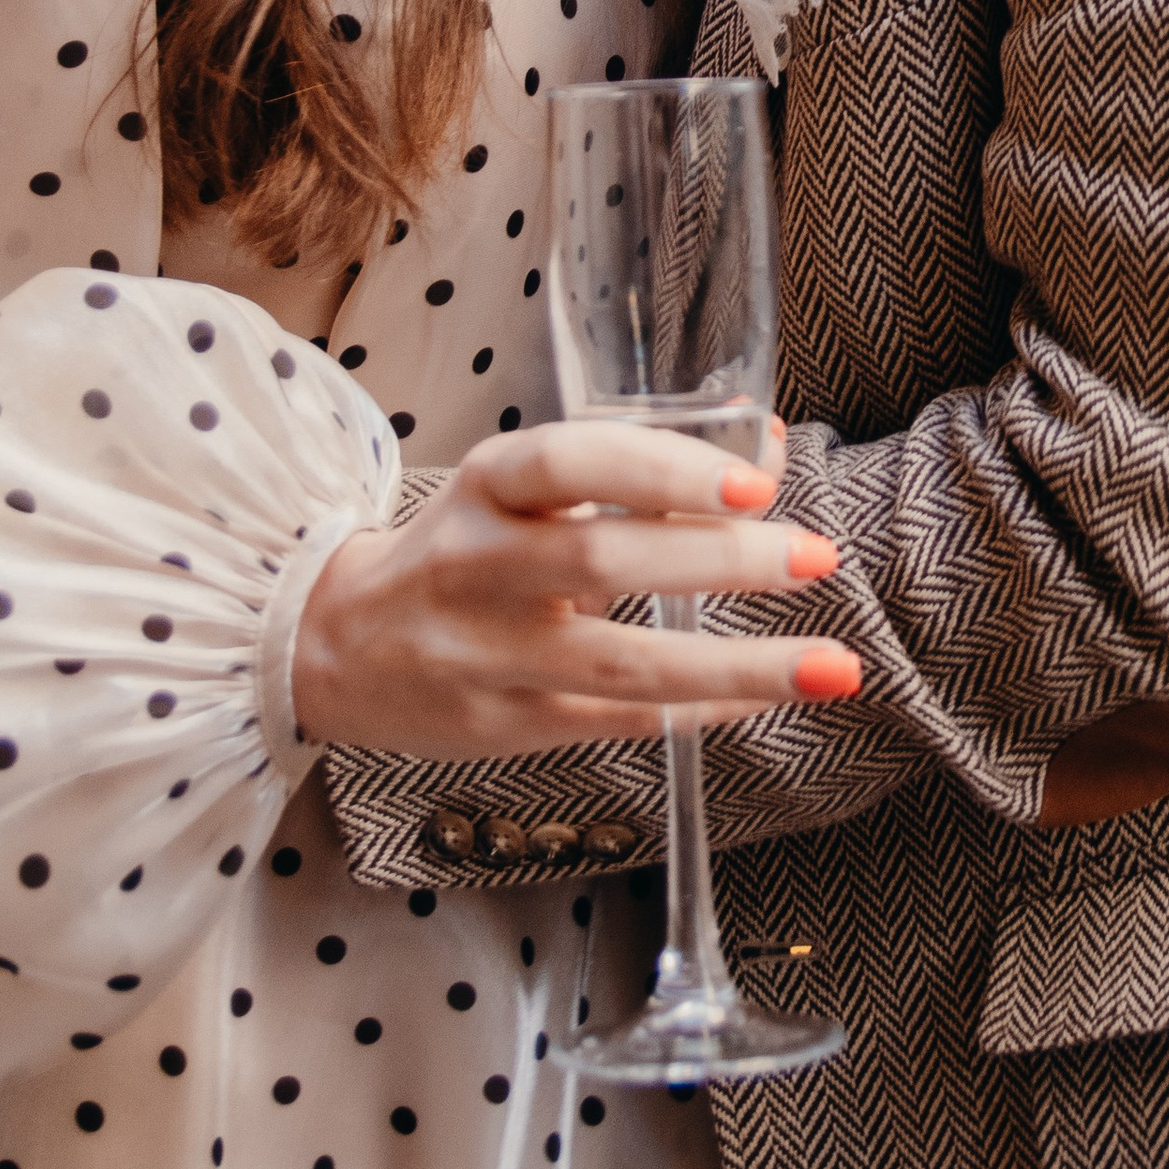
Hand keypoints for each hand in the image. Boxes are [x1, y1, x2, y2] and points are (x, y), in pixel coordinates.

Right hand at [289, 418, 858, 754]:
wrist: (337, 650)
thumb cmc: (459, 552)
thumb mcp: (522, 491)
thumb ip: (639, 467)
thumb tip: (769, 443)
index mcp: (485, 487)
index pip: (567, 464)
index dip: (661, 468)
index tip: (752, 484)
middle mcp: (478, 568)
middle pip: (602, 560)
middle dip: (720, 560)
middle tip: (815, 556)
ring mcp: (490, 656)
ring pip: (620, 663)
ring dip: (737, 664)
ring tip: (831, 665)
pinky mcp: (508, 726)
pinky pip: (621, 722)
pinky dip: (704, 708)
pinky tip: (771, 697)